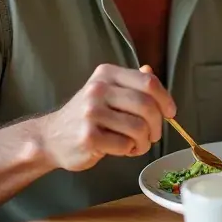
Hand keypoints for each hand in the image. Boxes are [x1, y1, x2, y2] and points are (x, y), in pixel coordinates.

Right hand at [37, 64, 175, 171]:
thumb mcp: (106, 91)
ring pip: (138, 128)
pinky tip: (123, 149)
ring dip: (144, 141)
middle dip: (157, 125)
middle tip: (154, 135)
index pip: (148, 82)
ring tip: (138, 145)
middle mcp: (98, 89)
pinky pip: (124, 145)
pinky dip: (130, 150)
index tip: (170, 113)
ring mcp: (91, 113)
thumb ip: (130, 82)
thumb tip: (150, 71)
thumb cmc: (87, 116)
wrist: (50, 138)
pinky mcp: (88, 137)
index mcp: (107, 74)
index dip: (165, 99)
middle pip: (146, 106)